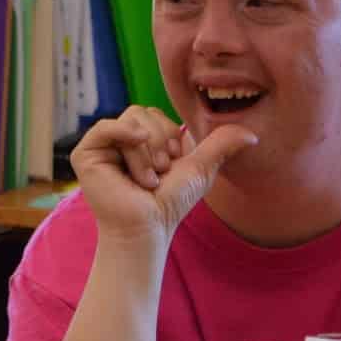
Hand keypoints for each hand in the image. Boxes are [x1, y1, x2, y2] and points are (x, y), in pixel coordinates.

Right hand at [69, 106, 256, 247]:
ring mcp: (103, 146)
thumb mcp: (201, 168)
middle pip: (143, 113)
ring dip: (146, 154)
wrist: (148, 227)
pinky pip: (105, 127)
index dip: (170, 134)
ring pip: (130, 122)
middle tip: (160, 173)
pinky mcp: (86, 155)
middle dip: (161, 143)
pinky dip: (124, 135)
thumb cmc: (170, 203)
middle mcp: (121, 139)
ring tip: (147, 179)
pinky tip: (137, 149)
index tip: (174, 162)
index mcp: (143, 138)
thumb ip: (222, 145)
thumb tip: (253, 135)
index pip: (156, 113)